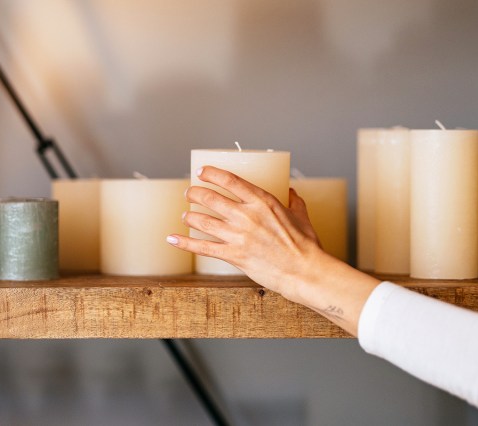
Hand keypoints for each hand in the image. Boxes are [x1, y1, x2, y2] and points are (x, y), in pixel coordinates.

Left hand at [167, 166, 328, 303]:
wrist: (304, 271)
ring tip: (186, 214)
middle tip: (189, 193)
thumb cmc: (305, 245)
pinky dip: (185, 242)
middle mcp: (246, 215)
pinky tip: (172, 238)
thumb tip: (291, 191)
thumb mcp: (302, 215)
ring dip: (190, 216)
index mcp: (262, 201)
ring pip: (203, 221)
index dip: (211, 173)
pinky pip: (202, 247)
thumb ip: (294, 200)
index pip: (229, 180)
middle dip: (195, 193)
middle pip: (210, 198)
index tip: (201, 171)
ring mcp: (238, 236)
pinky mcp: (233, 255)